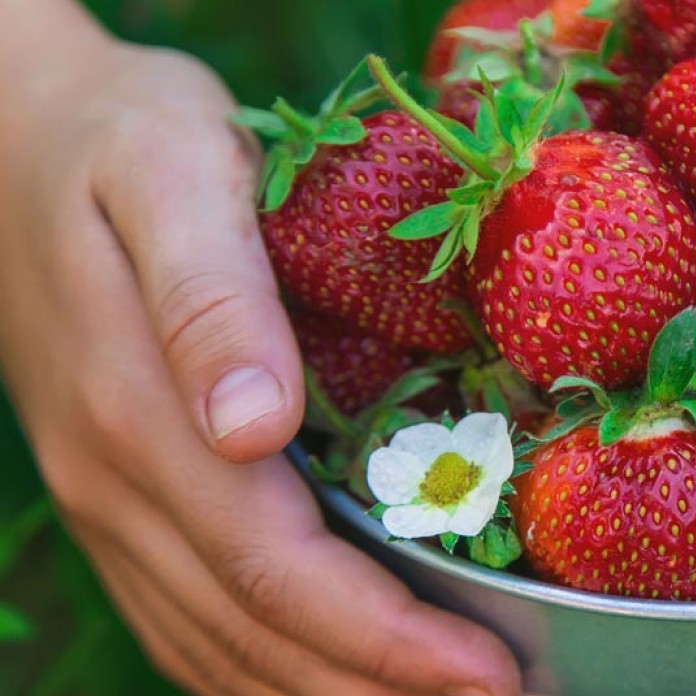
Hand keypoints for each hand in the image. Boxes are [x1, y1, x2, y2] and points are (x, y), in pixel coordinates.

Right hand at [0, 6, 518, 694]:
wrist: (12, 141)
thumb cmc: (122, 139)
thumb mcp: (173, 172)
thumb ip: (212, 297)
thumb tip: (254, 429)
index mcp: (144, 413)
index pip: (278, 566)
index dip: (386, 638)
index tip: (490, 671)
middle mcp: (118, 484)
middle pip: (258, 630)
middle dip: (385, 688)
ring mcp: (108, 502)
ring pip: (219, 646)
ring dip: (334, 694)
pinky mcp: (117, 498)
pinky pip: (185, 619)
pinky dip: (263, 671)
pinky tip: (330, 680)